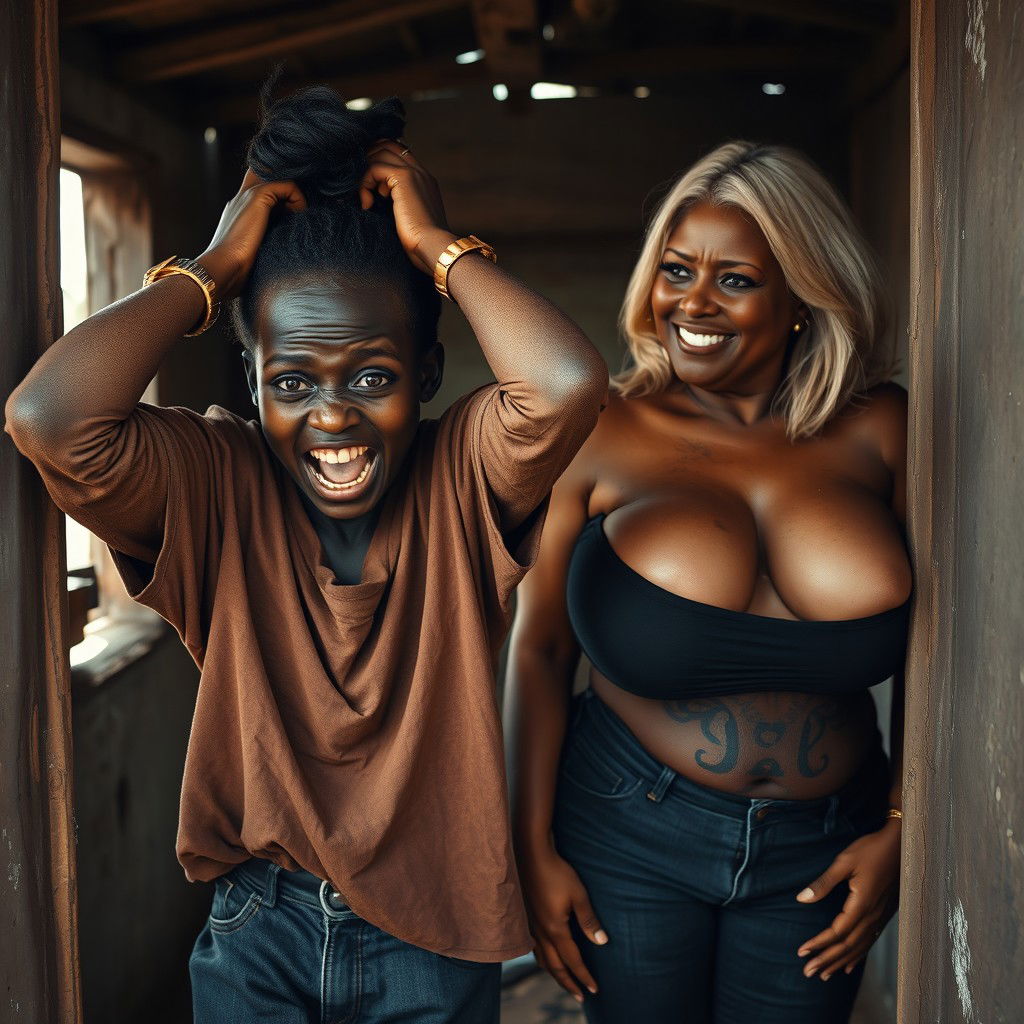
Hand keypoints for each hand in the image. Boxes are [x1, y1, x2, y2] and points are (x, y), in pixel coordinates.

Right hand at [197, 170, 306, 300]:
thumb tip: (287, 248)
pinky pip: (287, 185)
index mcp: (239, 211)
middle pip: (268, 176)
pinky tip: (300, 216)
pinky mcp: (257, 197)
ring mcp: (247, 195)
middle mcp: (242, 198)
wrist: (223, 268)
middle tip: (302, 211)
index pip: (262, 190)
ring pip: (279, 178)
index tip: (295, 215)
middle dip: (288, 189)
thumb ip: (266, 243)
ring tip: (301, 216)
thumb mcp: (255, 254)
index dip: (281, 196)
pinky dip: (298, 198)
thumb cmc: (236, 270)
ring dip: (296, 195)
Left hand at [359, 141, 452, 273]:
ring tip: (366, 197)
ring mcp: (413, 172)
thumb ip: (399, 203)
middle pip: (388, 145)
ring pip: (380, 153)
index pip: (399, 153)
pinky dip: (365, 184)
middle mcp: (420, 171)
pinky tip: (367, 204)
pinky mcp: (403, 177)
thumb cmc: (421, 242)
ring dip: (366, 173)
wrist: (433, 246)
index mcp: (425, 180)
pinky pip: (374, 168)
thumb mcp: (409, 217)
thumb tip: (379, 196)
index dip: (379, 160)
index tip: (370, 183)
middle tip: (363, 185)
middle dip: (369, 160)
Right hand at [518, 843, 607, 1003]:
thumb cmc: (557, 871)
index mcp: (555, 929)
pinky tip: (545, 956)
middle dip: (569, 983)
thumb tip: (602, 942)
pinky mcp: (525, 918)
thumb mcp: (578, 894)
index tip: (595, 989)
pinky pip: (533, 948)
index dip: (584, 976)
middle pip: (555, 967)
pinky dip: (542, 959)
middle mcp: (540, 932)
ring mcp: (530, 926)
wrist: (530, 854)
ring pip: (542, 959)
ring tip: (563, 981)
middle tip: (581, 996)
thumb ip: (589, 919)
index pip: (573, 961)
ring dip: (554, 973)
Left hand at [795, 820, 900, 979]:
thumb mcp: (844, 862)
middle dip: (827, 960)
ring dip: (840, 961)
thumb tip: (801, 899)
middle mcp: (873, 916)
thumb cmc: (871, 849)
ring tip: (825, 974)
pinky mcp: (884, 914)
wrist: (902, 845)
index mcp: (862, 904)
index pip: (837, 932)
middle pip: (848, 946)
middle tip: (808, 972)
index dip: (819, 944)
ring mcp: (881, 917)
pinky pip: (870, 941)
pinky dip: (858, 955)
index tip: (802, 952)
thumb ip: (823, 883)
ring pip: (859, 947)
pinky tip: (849, 965)